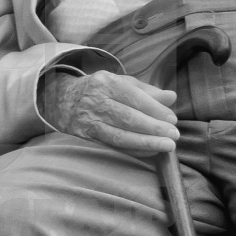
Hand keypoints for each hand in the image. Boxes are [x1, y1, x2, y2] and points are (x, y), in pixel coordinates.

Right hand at [40, 69, 178, 154]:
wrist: (61, 99)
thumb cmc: (99, 90)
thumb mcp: (120, 83)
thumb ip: (147, 91)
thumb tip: (171, 97)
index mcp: (106, 82)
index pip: (134, 97)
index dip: (155, 109)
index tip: (172, 120)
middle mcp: (96, 101)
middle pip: (127, 117)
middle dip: (153, 128)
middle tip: (174, 136)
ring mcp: (89, 121)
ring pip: (119, 135)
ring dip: (145, 142)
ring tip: (166, 147)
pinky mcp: (85, 137)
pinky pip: (112, 146)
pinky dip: (133, 151)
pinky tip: (149, 153)